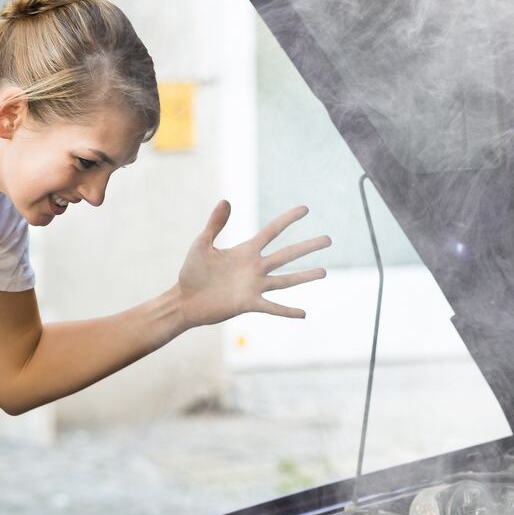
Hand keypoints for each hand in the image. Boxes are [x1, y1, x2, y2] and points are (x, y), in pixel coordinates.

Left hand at [175, 200, 330, 327]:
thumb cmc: (192, 272)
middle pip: (286, 254)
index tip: (305, 209)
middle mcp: (255, 268)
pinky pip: (272, 307)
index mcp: (245, 251)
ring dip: (305, 276)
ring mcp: (254, 286)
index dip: (288, 219)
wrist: (185, 300)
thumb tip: (226, 201)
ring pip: (285, 280)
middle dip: (307, 246)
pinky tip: (304, 313)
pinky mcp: (248, 304)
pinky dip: (287, 311)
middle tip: (328, 239)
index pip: (272, 231)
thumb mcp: (202, 244)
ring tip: (324, 271)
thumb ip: (215, 224)